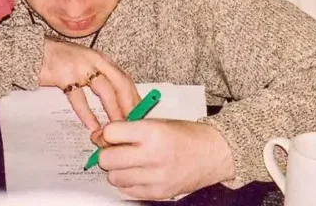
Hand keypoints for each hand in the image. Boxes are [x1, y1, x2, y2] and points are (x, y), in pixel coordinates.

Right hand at [38, 39, 140, 130]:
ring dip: (113, 110)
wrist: (32, 52)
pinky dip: (87, 114)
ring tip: (117, 126)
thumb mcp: (84, 64)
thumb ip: (99, 78)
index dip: (134, 97)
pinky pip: (79, 98)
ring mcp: (80, 67)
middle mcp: (95, 60)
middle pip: (120, 83)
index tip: (139, 113)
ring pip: (105, 90)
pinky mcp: (64, 75)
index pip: (125, 78)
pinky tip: (92, 126)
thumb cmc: (59, 61)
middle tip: (132, 122)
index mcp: (102, 59)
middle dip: (129, 104)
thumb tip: (116, 102)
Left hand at [90, 119, 235, 199]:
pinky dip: (128, 182)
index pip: (110, 133)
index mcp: (153, 132)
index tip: (111, 134)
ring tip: (130, 162)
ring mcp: (155, 178)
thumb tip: (101, 137)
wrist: (214, 152)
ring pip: (113, 177)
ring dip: (117, 169)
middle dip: (108, 153)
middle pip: (106, 159)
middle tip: (116, 149)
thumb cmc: (187, 135)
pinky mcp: (157, 193)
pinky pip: (126, 190)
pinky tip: (139, 173)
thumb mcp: (159, 122)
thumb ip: (130, 130)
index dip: (108, 133)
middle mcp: (152, 156)